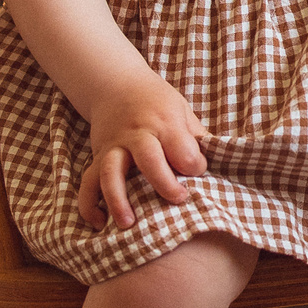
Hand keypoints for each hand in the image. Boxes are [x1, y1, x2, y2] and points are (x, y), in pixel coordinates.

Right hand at [76, 74, 208, 229]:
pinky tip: (100, 222)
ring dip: (118, 199)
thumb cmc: (157, 102)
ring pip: (111, 173)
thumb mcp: (181, 110)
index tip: (198, 173)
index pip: (183, 149)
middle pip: (148, 159)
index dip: (195, 166)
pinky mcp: (97, 156)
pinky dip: (89, 204)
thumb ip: (194, 138)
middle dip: (164, 182)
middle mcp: (137, 134)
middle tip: (178, 200)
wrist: (116, 83)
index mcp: (165, 122)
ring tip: (129, 224)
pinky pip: (88, 182)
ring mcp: (114, 146)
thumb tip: (218, 164)